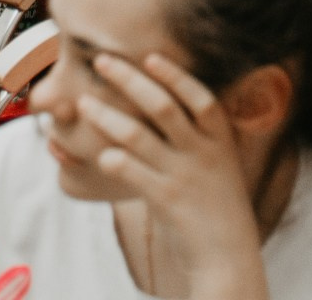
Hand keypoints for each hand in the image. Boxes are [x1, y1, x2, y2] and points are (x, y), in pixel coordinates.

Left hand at [77, 51, 269, 290]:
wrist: (227, 255)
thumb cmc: (218, 205)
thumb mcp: (220, 164)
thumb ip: (198, 137)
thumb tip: (167, 102)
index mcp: (219, 140)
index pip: (199, 97)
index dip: (175, 75)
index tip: (150, 56)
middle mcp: (202, 153)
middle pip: (162, 106)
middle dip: (129, 80)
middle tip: (102, 60)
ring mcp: (183, 176)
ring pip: (138, 136)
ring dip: (107, 116)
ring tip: (84, 103)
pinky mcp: (165, 200)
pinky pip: (132, 172)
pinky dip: (114, 159)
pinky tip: (99, 154)